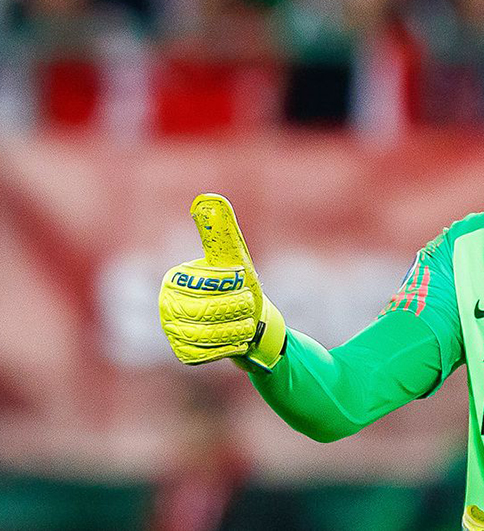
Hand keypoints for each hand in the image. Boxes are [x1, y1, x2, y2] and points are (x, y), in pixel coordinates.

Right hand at [158, 194, 285, 371]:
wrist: (248, 321)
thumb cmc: (239, 284)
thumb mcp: (233, 256)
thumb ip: (220, 229)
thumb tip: (205, 199)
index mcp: (174, 279)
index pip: (207, 285)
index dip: (232, 286)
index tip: (244, 281)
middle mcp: (165, 305)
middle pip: (207, 312)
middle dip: (237, 309)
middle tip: (249, 305)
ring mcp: (171, 331)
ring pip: (208, 335)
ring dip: (237, 329)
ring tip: (247, 322)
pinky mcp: (182, 354)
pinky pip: (207, 354)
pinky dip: (229, 347)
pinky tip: (237, 339)